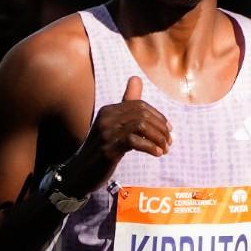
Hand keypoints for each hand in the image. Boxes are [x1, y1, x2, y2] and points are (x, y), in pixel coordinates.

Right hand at [67, 76, 171, 194]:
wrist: (80, 173)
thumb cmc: (101, 150)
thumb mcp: (113, 126)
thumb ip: (126, 104)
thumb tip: (136, 78)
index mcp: (108, 110)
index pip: (140, 105)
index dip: (158, 116)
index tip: (169, 130)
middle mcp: (106, 118)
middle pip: (142, 114)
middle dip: (161, 128)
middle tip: (169, 141)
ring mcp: (106, 133)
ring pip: (141, 126)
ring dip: (158, 138)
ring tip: (165, 149)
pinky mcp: (108, 149)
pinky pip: (135, 141)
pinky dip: (150, 147)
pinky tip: (157, 154)